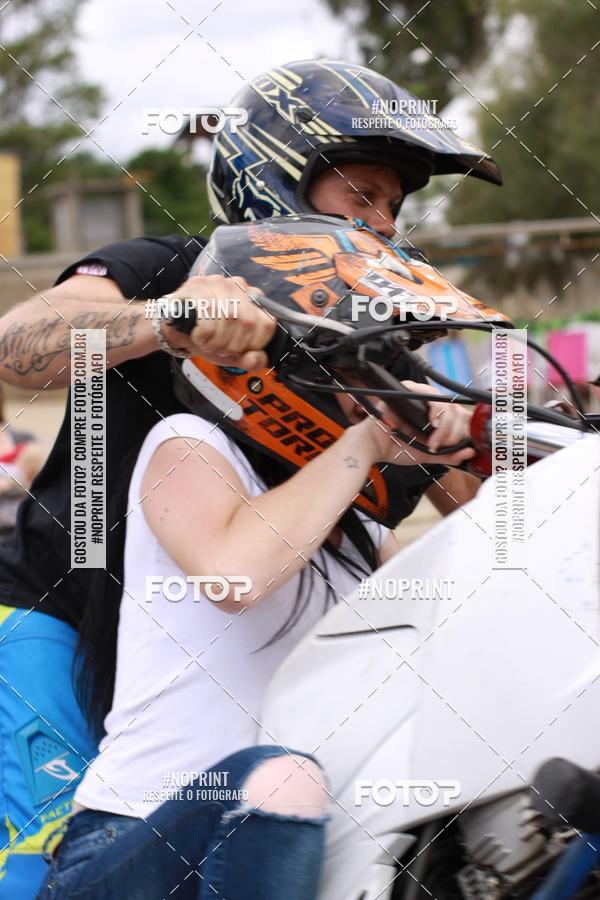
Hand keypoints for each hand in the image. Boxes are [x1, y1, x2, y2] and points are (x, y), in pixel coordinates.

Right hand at [162, 275, 275, 369]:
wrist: (177, 329)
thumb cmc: (209, 338)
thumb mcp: (234, 354)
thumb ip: (252, 361)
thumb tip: (253, 359)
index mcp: (254, 301)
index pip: (267, 323)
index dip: (254, 344)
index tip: (239, 351)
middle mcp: (239, 286)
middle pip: (248, 321)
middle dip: (233, 345)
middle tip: (219, 349)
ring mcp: (218, 283)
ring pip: (229, 317)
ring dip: (216, 341)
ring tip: (207, 344)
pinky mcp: (198, 285)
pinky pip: (208, 312)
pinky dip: (203, 333)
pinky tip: (197, 336)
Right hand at [351, 384, 475, 467]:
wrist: (373, 447)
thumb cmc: (394, 448)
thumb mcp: (428, 454)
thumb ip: (448, 455)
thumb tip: (470, 452)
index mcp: (432, 415)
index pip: (457, 415)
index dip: (460, 430)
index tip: (452, 446)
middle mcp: (427, 403)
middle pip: (455, 409)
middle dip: (453, 431)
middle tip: (442, 446)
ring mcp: (418, 395)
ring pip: (446, 403)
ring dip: (445, 425)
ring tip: (434, 442)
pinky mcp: (409, 391)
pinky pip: (431, 396)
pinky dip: (437, 411)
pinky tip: (433, 423)